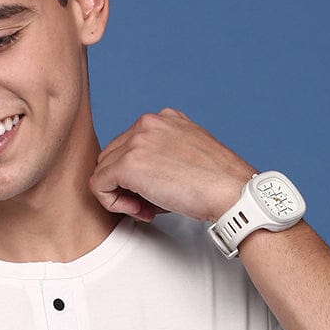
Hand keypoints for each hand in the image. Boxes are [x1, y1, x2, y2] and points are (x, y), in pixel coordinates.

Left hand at [90, 108, 253, 224]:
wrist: (231, 191)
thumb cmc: (217, 183)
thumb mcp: (188, 156)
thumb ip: (161, 157)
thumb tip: (135, 180)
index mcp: (164, 118)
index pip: (129, 145)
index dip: (136, 175)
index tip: (155, 193)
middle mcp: (148, 122)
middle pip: (112, 156)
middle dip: (126, 184)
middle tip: (148, 205)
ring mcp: (137, 141)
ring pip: (103, 170)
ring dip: (120, 195)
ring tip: (146, 208)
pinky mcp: (128, 164)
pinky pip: (98, 185)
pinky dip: (112, 203)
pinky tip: (138, 210)